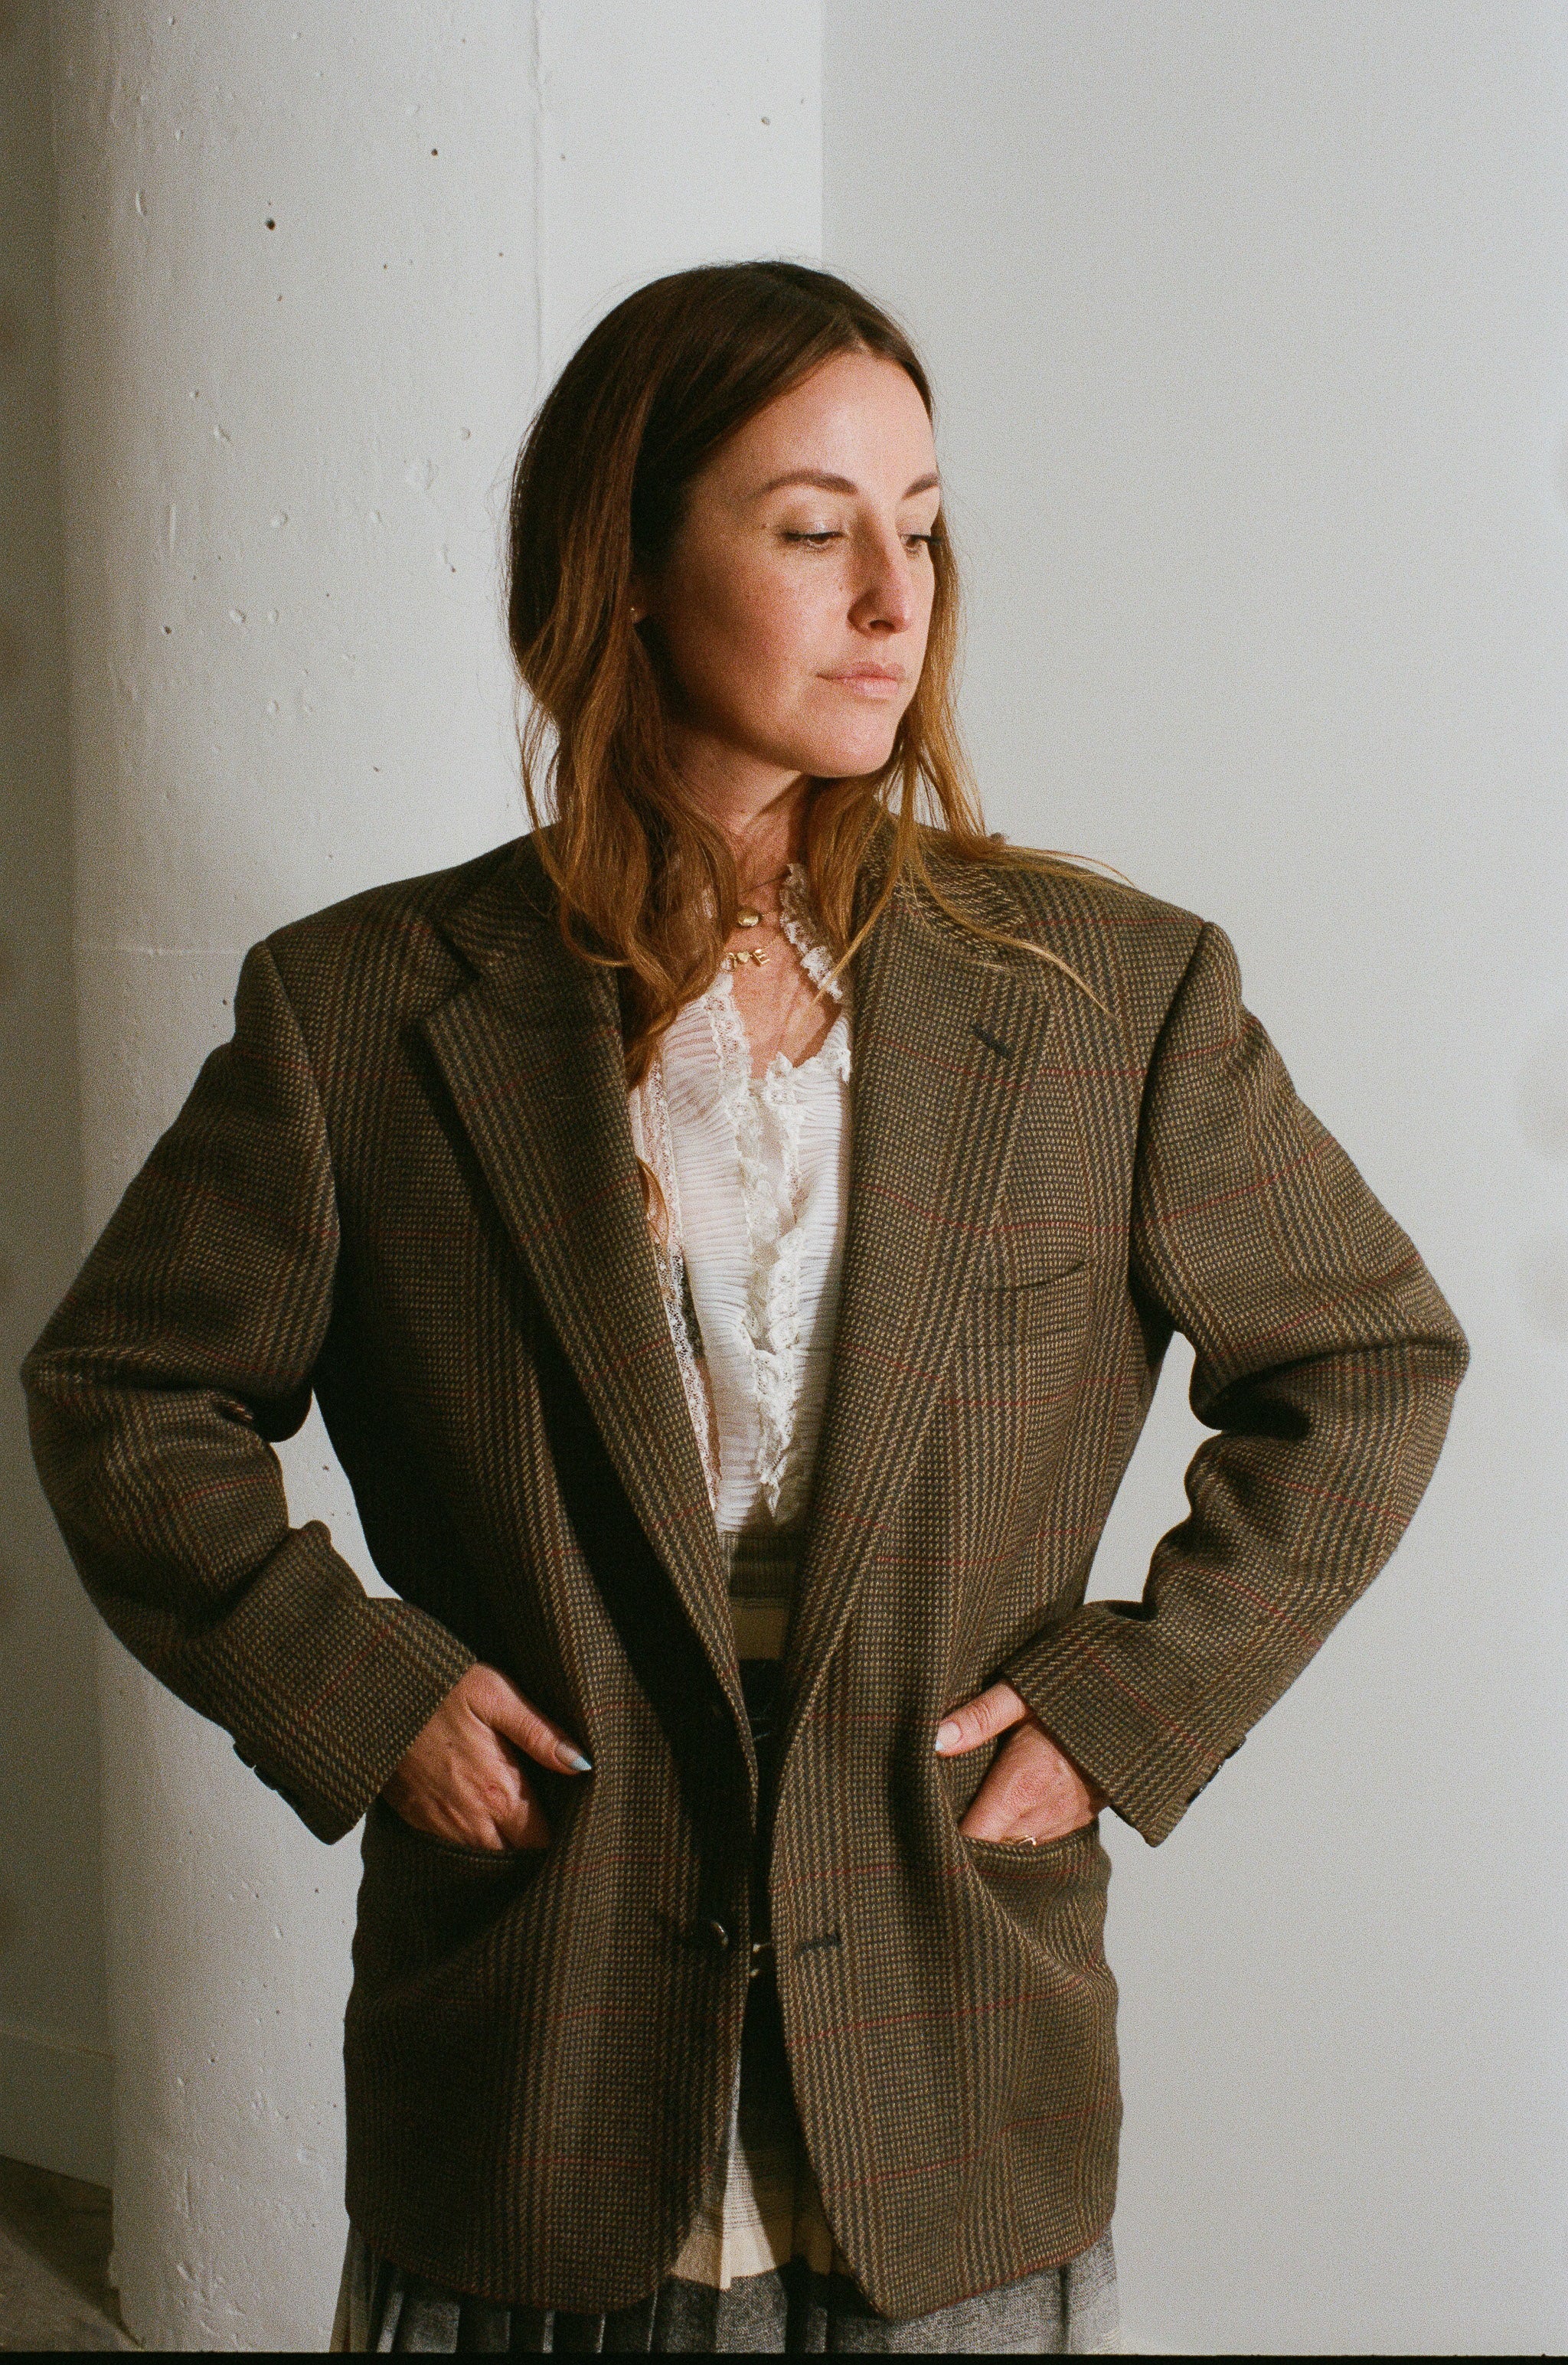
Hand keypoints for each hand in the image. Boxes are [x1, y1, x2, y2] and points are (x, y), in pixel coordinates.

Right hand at [382, 1663, 591, 1852]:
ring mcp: (441, 1826)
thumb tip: (581, 1765)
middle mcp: (471, 1821)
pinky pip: (453, 1848)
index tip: (572, 1819)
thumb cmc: (441, 1689)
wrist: (376, 1694)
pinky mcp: (417, 1821)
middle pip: (514, 1857)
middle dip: (531, 1846)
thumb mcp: (497, 1696)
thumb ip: (540, 1733)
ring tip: (517, 1822)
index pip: (542, 1841)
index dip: (560, 1835)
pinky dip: (471, 1842)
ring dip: (502, 1847)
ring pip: (484, 1858)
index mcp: (499, 1793)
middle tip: (547, 1821)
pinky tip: (481, 1818)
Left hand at [935, 1681, 1106, 1843]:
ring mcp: (1064, 1821)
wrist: (1133, 1709)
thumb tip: (935, 1739)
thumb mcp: (1020, 1694)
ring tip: (969, 1821)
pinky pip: (1041, 1841)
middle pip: (993, 1847)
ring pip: (1017, 1848)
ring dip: (995, 1840)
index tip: (926, 1828)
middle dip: (968, 1842)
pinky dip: (1020, 1836)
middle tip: (939, 1826)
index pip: (975, 1835)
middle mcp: (1043, 1812)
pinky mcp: (1079, 1821)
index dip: (947, 1838)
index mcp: (1022, 1784)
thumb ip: (978, 1717)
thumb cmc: (1073, 1697)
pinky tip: (1005, 1817)